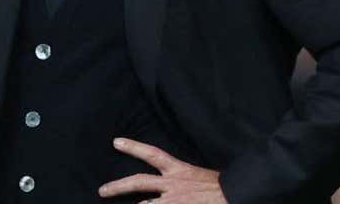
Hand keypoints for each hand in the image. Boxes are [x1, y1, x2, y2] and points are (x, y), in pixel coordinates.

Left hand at [99, 137, 226, 202]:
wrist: (237, 195)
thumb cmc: (222, 187)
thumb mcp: (200, 176)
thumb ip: (183, 178)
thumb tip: (170, 183)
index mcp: (179, 170)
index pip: (152, 154)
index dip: (133, 147)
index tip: (116, 142)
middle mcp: (173, 184)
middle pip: (138, 182)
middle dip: (118, 186)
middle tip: (102, 191)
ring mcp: (175, 201)